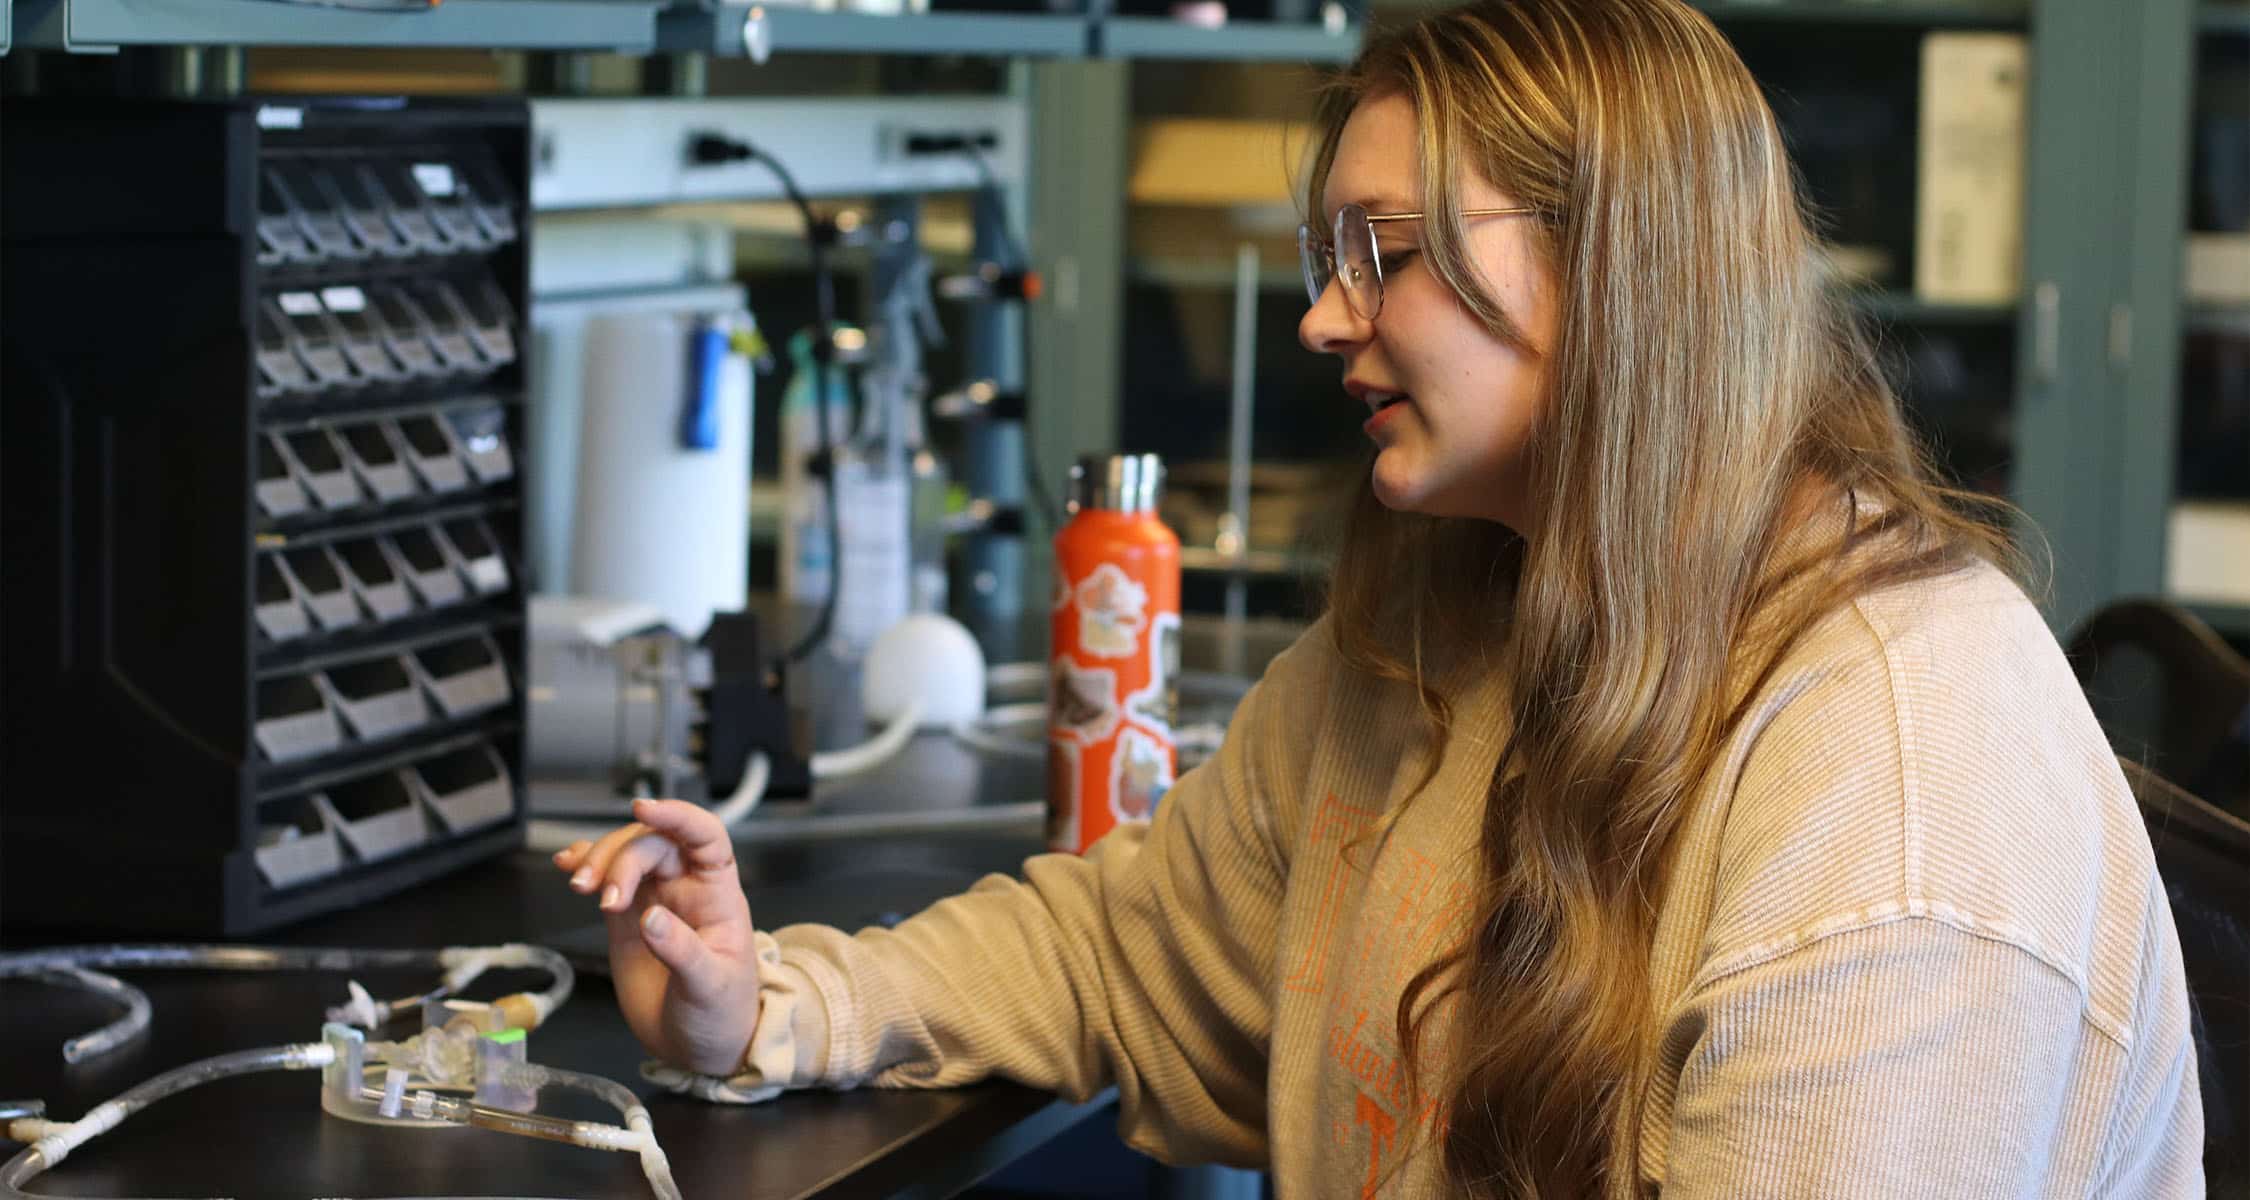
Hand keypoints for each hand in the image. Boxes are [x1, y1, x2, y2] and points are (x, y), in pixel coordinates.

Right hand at [553, 798, 761, 1076]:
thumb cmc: (722, 1013)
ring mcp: (655, 900)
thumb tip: (651, 919)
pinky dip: (585, 866)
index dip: (679, 816)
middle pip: (653, 844)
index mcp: (719, 895)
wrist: (701, 1047)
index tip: (645, 808)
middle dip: (621, 857)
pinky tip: (567, 863)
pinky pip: (606, 880)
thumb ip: (683, 953)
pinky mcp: (627, 919)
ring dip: (598, 859)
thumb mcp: (710, 988)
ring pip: (626, 855)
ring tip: (579, 885)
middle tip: (599, 894)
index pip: (705, 837)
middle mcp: (687, 888)